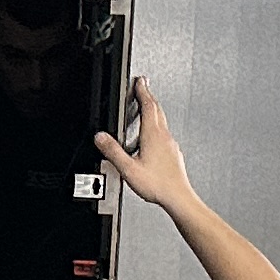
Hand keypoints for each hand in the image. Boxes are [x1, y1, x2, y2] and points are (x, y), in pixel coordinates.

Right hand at [93, 79, 194, 212]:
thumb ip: (113, 151)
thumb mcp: (128, 168)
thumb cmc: (158, 185)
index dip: (142, 91)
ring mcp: (171, 145)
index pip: (148, 105)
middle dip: (149, 96)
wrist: (178, 197)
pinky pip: (165, 135)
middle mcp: (165, 137)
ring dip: (154, 111)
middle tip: (143, 87)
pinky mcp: (174, 154)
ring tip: (146, 108)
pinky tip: (152, 138)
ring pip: (162, 122)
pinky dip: (157, 128)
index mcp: (153, 135)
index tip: (139, 81)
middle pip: (157, 110)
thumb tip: (100, 137)